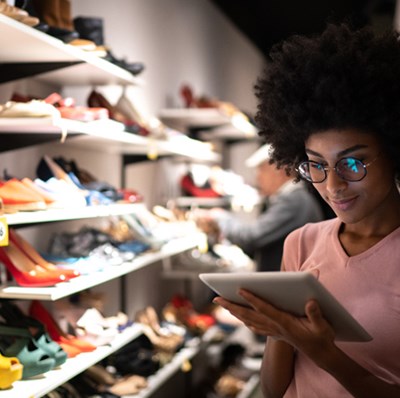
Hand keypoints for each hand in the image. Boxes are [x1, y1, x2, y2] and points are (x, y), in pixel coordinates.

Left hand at [213, 289, 335, 361]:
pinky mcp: (275, 333)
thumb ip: (316, 314)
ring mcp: (274, 331)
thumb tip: (309, 301)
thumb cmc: (322, 338)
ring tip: (222, 303)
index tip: (240, 289)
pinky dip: (246, 320)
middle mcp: (275, 327)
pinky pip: (256, 327)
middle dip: (232, 306)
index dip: (252, 299)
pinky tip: (241, 318)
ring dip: (235, 312)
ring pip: (250, 320)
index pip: (265, 309)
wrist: (322, 354)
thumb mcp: (323, 326)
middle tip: (216, 298)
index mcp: (285, 323)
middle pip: (249, 315)